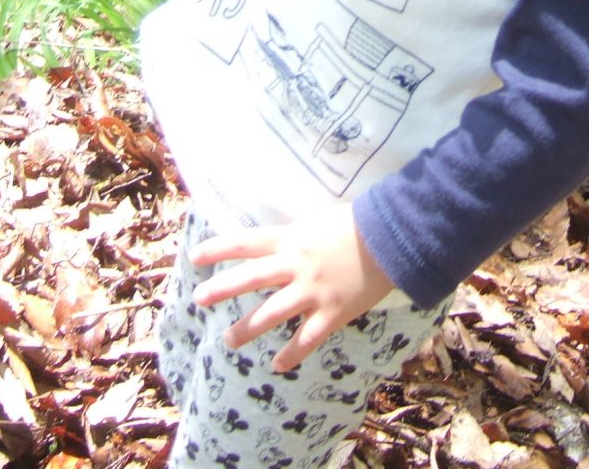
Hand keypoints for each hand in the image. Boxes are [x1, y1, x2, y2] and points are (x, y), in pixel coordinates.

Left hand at [190, 205, 394, 371]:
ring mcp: (312, 291)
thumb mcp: (315, 223)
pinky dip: (291, 354)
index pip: (245, 242)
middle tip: (199, 299)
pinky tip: (278, 365)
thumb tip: (272, 245)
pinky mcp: (332, 313)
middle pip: (250, 278)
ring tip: (228, 340)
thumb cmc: (355, 225)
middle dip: (221, 289)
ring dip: (246, 329)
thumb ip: (293, 237)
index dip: (218, 248)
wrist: (392, 240)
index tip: (196, 257)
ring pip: (271, 314)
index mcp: (290, 239)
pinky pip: (306, 339)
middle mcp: (295, 265)